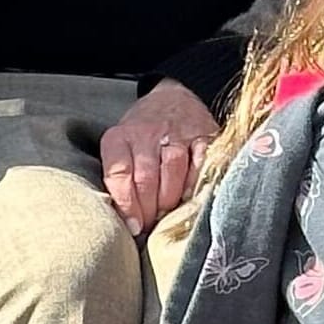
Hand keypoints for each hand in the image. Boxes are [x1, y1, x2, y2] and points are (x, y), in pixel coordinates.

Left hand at [100, 80, 219, 235]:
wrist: (173, 97)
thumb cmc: (143, 133)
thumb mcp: (121, 147)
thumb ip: (119, 177)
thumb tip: (125, 220)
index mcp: (120, 136)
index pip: (119, 174)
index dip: (127, 205)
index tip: (133, 226)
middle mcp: (147, 132)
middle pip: (146, 178)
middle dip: (148, 210)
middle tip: (150, 226)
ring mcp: (177, 133)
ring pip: (172, 172)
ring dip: (169, 201)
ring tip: (167, 215)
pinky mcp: (204, 136)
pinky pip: (200, 166)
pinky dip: (194, 185)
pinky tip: (188, 197)